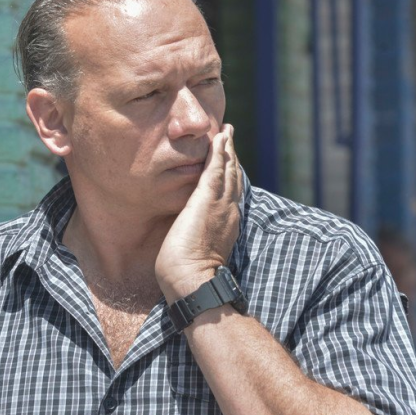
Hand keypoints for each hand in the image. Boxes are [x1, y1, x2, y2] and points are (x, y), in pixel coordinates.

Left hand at [155, 124, 242, 303]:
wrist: (192, 282)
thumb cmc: (187, 275)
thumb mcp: (193, 249)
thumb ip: (193, 235)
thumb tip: (183, 232)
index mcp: (225, 223)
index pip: (229, 193)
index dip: (228, 175)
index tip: (226, 160)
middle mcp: (228, 211)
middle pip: (232, 177)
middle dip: (230, 156)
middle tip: (228, 136)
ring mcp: (220, 204)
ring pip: (227, 169)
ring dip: (226, 148)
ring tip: (225, 132)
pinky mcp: (207, 200)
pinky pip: (216, 168)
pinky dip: (220, 152)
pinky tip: (219, 137)